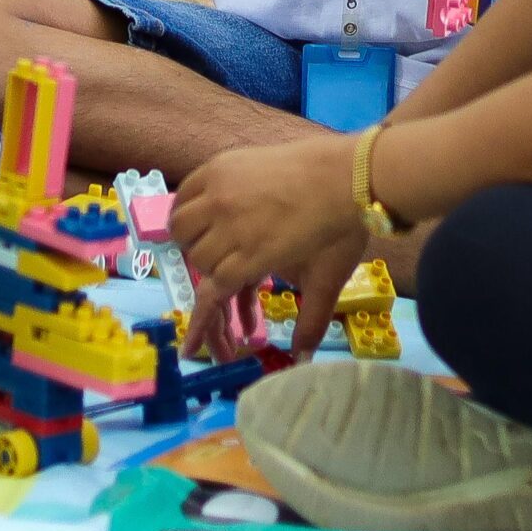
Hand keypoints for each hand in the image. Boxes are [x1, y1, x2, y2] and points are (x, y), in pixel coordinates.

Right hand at [172, 136, 370, 359]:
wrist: (349, 172)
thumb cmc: (340, 228)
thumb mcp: (327, 281)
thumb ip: (311, 322)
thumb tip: (304, 362)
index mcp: (253, 257)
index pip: (211, 296)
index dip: (201, 325)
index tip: (190, 349)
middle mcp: (229, 226)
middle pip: (198, 260)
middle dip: (210, 274)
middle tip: (225, 276)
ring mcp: (222, 194)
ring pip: (182, 226)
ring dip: (191, 240)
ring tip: (207, 244)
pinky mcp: (221, 167)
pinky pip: (186, 191)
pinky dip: (185, 207)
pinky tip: (198, 213)